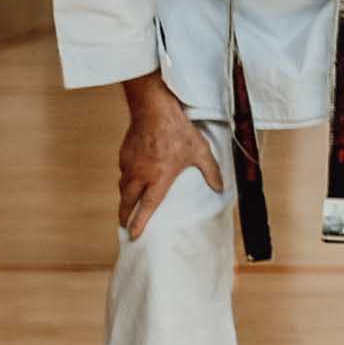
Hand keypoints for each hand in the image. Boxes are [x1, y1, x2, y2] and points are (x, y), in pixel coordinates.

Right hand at [115, 72, 222, 237]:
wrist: (154, 110)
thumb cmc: (178, 131)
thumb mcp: (200, 151)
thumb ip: (211, 171)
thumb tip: (220, 187)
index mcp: (159, 178)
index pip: (147, 206)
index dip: (140, 222)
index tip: (133, 234)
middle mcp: (141, 175)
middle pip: (127, 201)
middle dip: (124, 215)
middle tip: (124, 223)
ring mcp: (129, 164)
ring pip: (123, 187)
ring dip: (124, 197)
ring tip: (127, 203)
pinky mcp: (123, 154)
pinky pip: (123, 171)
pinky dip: (126, 177)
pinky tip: (132, 176)